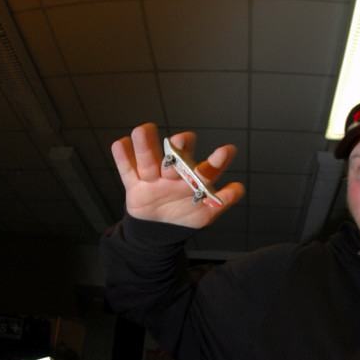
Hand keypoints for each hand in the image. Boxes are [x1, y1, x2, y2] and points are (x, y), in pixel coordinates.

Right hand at [111, 123, 244, 227]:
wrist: (158, 230)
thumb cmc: (183, 215)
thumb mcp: (204, 214)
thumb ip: (221, 201)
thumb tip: (238, 188)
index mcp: (191, 180)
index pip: (205, 169)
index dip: (216, 161)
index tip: (227, 151)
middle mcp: (172, 174)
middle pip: (174, 159)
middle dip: (178, 149)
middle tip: (182, 139)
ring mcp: (152, 178)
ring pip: (148, 160)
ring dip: (146, 146)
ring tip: (144, 129)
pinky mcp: (134, 185)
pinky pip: (126, 171)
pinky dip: (122, 158)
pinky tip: (121, 144)